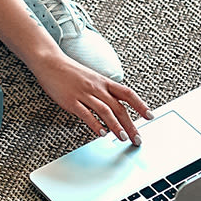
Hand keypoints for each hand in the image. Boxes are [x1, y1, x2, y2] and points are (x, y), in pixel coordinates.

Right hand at [32, 54, 151, 142]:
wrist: (51, 62)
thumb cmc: (71, 71)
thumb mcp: (92, 78)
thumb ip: (104, 91)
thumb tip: (115, 106)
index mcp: (104, 82)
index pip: (128, 94)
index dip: (140, 105)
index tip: (149, 116)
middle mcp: (97, 88)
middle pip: (119, 107)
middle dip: (131, 124)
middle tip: (137, 138)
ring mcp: (84, 94)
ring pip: (106, 111)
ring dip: (116, 126)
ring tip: (122, 138)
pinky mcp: (71, 101)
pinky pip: (86, 114)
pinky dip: (96, 125)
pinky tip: (101, 133)